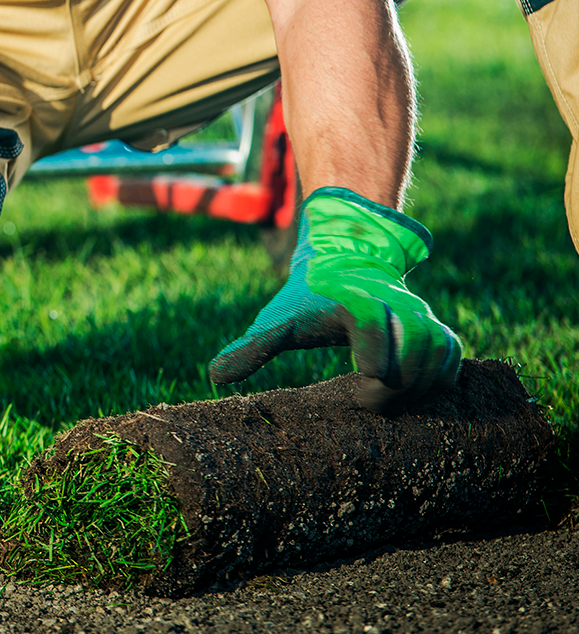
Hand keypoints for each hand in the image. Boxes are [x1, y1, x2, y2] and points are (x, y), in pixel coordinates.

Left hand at [209, 187, 463, 410]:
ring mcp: (419, 315)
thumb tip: (215, 376)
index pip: (369, 319)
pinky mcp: (435, 328)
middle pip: (412, 342)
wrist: (345, 265)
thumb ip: (251, 348)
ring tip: (389, 404)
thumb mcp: (277, 320)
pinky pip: (453, 355)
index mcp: (352, 299)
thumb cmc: (307, 300)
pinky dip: (441, 379)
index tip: (366, 376)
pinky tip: (415, 397)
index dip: (372, 347)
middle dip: (395, 381)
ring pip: (438, 351)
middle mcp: (393, 303)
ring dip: (419, 384)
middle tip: (368, 404)